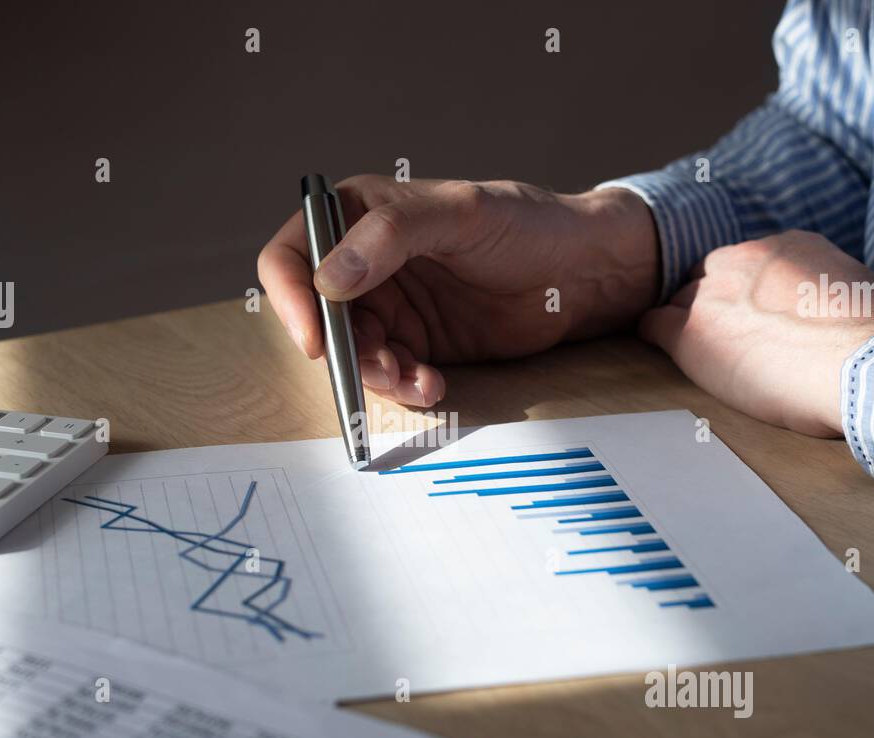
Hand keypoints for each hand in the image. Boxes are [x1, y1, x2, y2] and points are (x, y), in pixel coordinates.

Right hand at [258, 176, 659, 406]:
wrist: (583, 272)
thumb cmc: (527, 224)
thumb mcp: (460, 214)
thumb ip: (392, 235)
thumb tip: (328, 278)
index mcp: (360, 214)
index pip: (294, 254)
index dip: (291, 297)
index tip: (314, 338)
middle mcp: (365, 262)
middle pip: (319, 316)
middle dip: (343, 349)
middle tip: (380, 367)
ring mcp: (392, 306)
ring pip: (354, 353)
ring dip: (376, 375)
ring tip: (417, 378)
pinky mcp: (419, 343)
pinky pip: (390, 375)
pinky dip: (405, 387)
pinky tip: (434, 385)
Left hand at [639, 230, 873, 437]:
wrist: (866, 360)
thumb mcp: (868, 295)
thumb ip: (838, 292)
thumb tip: (848, 312)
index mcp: (792, 245)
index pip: (750, 263)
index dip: (748, 292)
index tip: (757, 316)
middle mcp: (746, 259)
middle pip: (708, 277)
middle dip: (715, 305)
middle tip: (729, 337)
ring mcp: (714, 293)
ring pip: (681, 300)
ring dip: (691, 324)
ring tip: (706, 352)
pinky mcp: (691, 331)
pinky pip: (654, 324)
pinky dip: (656, 335)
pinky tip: (664, 350)